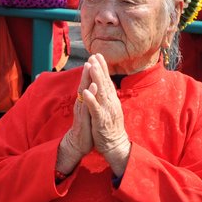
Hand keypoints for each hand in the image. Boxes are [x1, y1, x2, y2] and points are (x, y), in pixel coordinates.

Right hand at [56, 68, 93, 175]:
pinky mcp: (83, 118)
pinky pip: (86, 105)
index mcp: (85, 101)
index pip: (88, 83)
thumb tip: (94, 90)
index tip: (96, 59)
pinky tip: (92, 86)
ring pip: (83, 92)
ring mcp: (81, 110)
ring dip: (86, 79)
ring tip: (90, 66)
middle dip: (88, 70)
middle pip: (84, 84)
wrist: (79, 144)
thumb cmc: (86, 127)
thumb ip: (90, 101)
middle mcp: (82, 103)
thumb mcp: (89, 112)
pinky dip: (89, 95)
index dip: (92, 72)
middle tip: (92, 56)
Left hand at [79, 53, 130, 175]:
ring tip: (92, 67)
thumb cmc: (110, 128)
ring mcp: (106, 111)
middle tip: (95, 55)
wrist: (115, 145)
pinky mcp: (101, 121)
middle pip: (105, 83)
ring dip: (97, 79)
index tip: (98, 55)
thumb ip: (107, 97)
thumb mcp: (109, 109)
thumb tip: (106, 85)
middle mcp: (111, 103)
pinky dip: (91, 100)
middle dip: (100, 69)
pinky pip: (95, 109)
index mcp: (111, 100)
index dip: (103, 68)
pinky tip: (86, 91)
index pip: (107, 81)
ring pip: (101, 93)